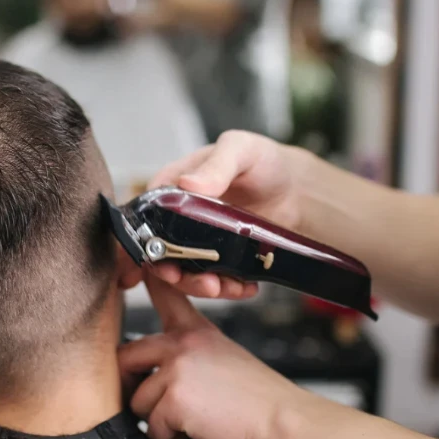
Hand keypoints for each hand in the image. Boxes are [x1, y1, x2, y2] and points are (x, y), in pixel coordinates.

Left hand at [118, 274, 310, 438]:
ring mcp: (176, 368)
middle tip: (158, 405)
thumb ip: (191, 357)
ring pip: (138, 402)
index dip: (148, 278)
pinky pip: (153, 428)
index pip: (165, 293)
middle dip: (134, 387)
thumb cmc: (261, 401)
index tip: (141, 266)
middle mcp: (182, 344)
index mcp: (196, 331)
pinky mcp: (174, 398)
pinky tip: (199, 434)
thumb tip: (158, 376)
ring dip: (160, 422)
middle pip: (125, 357)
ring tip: (194, 423)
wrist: (284, 423)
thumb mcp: (225, 358)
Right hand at [148, 130, 310, 296]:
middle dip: (176, 275)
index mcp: (173, 187)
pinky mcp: (221, 257)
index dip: (142, 244)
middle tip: (202, 283)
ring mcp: (199, 240)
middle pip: (162, 253)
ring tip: (225, 288)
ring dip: (201, 286)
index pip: (145, 217)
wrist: (296, 186)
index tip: (153, 264)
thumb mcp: (239, 150)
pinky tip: (246, 288)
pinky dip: (228, 288)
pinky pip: (215, 279)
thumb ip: (216, 165)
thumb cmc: (262, 160)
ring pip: (186, 271)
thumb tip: (188, 184)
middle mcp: (180, 218)